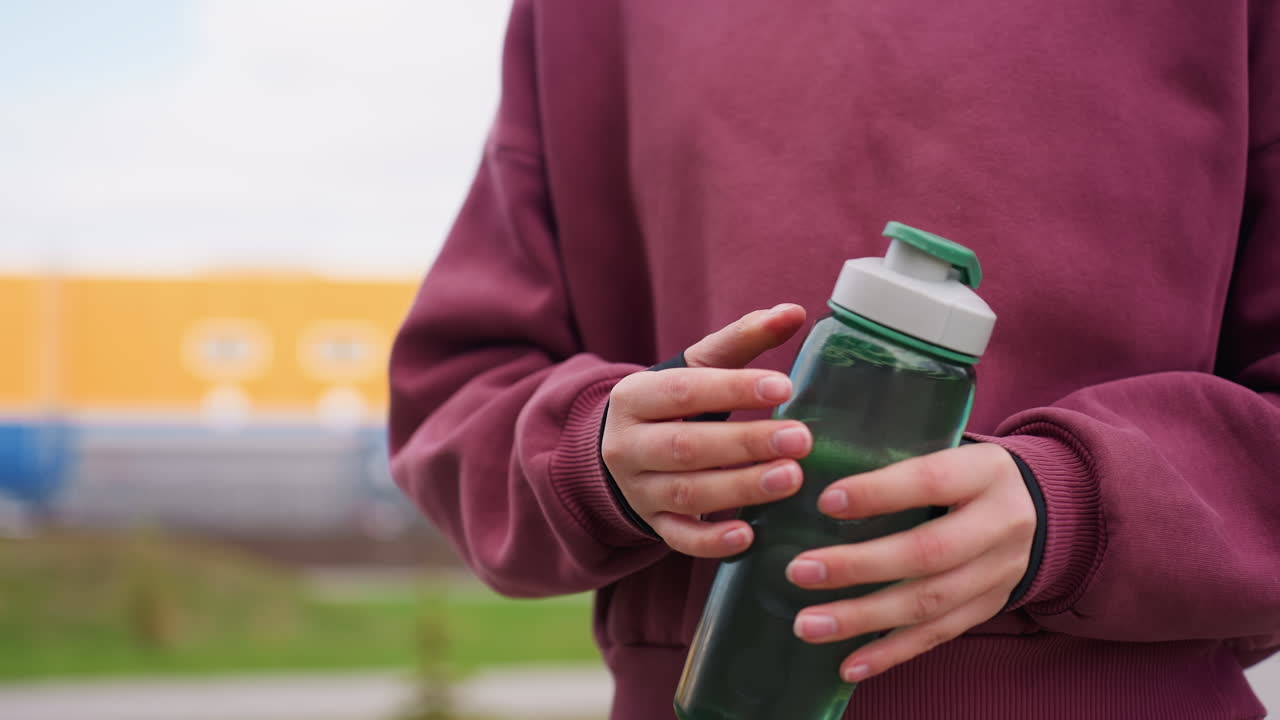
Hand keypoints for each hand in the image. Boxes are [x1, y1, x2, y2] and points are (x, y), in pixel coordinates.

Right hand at [602, 304, 811, 556]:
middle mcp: (628, 446)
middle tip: (802, 439)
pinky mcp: (653, 525)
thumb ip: (741, 340)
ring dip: (741, 487)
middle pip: (687, 446)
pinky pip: (680, 539)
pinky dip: (712, 541)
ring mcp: (639, 491)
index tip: (784, 387)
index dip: (733, 388)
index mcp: (634, 398)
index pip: (683, 390)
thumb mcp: (694, 368)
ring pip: (688, 493)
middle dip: (745, 443)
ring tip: (792, 478)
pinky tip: (749, 535)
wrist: (622, 452)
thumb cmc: (672, 404)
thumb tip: (793, 312)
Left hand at [786, 442, 1034, 682]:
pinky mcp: (989, 608)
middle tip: (799, 571)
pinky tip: (848, 665)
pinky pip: (936, 636)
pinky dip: (890, 653)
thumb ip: (896, 463)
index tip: (825, 503)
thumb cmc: (964, 475)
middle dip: (858, 566)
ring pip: (928, 603)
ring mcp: (998, 573)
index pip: (930, 480)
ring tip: (808, 625)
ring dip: (862, 618)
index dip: (878, 493)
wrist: (1040, 508)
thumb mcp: (948, 450)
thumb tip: (815, 478)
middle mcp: (1000, 524)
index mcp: (985, 472)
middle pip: (927, 552)